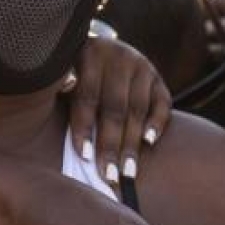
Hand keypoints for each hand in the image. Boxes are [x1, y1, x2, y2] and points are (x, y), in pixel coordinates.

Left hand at [64, 35, 170, 184]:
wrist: (100, 49)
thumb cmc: (74, 71)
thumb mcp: (63, 72)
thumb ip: (62, 86)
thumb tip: (65, 90)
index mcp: (89, 55)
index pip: (87, 98)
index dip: (85, 128)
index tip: (85, 157)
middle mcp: (118, 58)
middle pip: (114, 108)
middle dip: (111, 145)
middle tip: (109, 175)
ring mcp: (141, 66)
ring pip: (137, 109)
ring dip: (132, 144)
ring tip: (127, 172)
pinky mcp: (157, 76)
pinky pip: (163, 102)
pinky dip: (157, 124)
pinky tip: (149, 143)